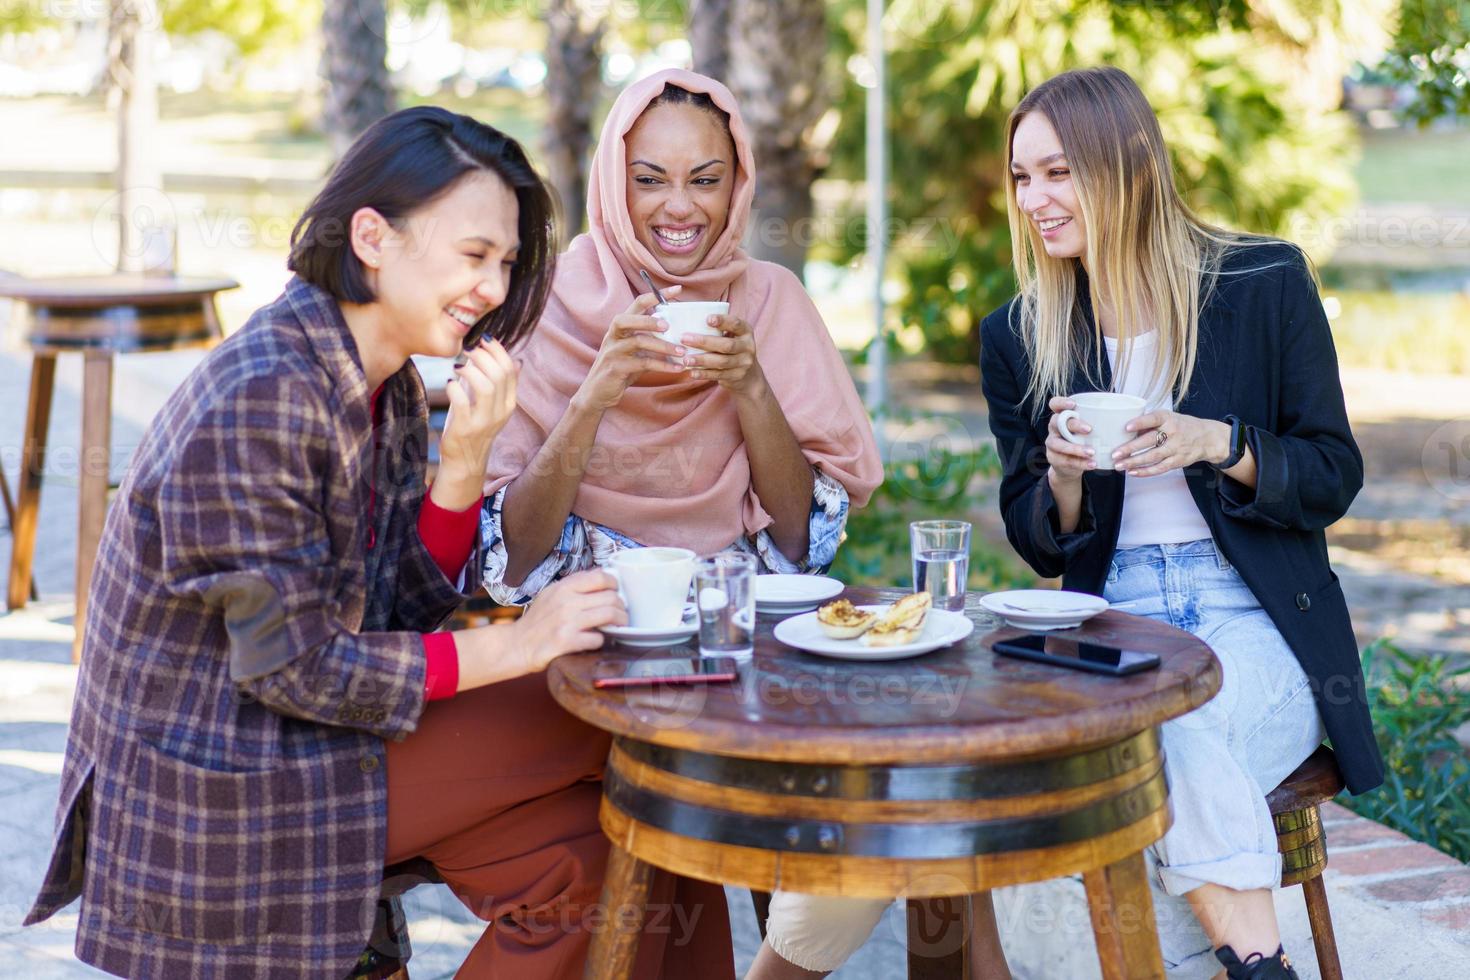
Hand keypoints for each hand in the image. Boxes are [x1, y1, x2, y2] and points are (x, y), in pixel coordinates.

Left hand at [433, 339, 516, 508]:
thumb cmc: (474, 426)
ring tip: (458, 366)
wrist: (465, 461)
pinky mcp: (466, 429)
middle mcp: (500, 412)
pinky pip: (462, 403)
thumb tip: (516, 360)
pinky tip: (449, 383)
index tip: (482, 340)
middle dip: (483, 355)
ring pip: (486, 387)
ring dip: (470, 370)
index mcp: (509, 403)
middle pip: (499, 374)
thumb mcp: (491, 404)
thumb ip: (500, 383)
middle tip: (468, 349)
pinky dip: (455, 388)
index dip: (497, 350)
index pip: (510, 369)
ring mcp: (484, 421)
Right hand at [510, 570, 625, 672]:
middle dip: (622, 606)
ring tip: (620, 625)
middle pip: (611, 597)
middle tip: (622, 613)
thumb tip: (602, 574)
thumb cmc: (538, 620)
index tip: (617, 592)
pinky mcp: (567, 642)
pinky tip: (597, 640)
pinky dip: (602, 640)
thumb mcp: (552, 594)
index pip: (601, 577)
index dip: (615, 584)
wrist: (517, 645)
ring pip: (610, 615)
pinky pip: (598, 638)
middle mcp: (566, 602)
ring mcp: (566, 622)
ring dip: (620, 621)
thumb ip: (575, 584)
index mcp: (564, 587)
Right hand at [576, 286, 687, 411]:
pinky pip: (643, 363)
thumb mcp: (634, 353)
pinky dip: (662, 365)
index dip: (655, 295)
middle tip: (670, 325)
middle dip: (650, 319)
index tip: (677, 289)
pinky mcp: (616, 368)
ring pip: (638, 341)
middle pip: (628, 318)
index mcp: (619, 328)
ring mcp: (613, 351)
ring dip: (663, 346)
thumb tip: (676, 335)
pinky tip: (677, 368)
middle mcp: (613, 336)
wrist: (598, 393)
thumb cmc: (619, 371)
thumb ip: (649, 342)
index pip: (636, 304)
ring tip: (682, 352)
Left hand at [681, 313, 763, 397]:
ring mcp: (744, 363)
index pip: (736, 324)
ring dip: (702, 360)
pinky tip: (692, 372)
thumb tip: (688, 322)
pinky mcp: (737, 376)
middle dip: (704, 342)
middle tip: (684, 339)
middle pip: (726, 345)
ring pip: (721, 362)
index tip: (707, 319)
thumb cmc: (733, 348)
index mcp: (746, 332)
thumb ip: (718, 330)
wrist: (749, 375)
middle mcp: (748, 347)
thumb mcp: (732, 336)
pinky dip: (704, 374)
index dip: (723, 321)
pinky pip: (718, 375)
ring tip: (686, 359)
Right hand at [1044, 396, 1094, 484]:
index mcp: (1061, 416)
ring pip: (1058, 444)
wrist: (1069, 466)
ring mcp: (1051, 443)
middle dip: (1074, 425)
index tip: (1073, 405)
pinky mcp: (1053, 458)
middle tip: (1089, 430)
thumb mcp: (1087, 430)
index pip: (1054, 404)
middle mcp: (1054, 428)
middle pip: (1057, 422)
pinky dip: (1080, 463)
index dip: (1061, 402)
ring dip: (1076, 448)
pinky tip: (1092, 464)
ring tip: (1092, 452)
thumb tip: (1125, 415)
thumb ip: (1097, 422)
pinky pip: (1065, 460)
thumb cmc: (1082, 441)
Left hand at [1112, 410, 1228, 475]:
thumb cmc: (1181, 426)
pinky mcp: (1178, 461)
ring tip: (1119, 465)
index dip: (1140, 422)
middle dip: (1131, 448)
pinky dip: (1145, 471)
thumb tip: (1124, 430)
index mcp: (1168, 418)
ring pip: (1153, 456)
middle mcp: (1173, 432)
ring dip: (1134, 462)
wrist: (1207, 438)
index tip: (1126, 427)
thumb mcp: (1168, 418)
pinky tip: (1132, 472)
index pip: (1153, 419)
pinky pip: (1160, 468)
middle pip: (1150, 440)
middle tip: (1115, 454)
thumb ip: (1149, 423)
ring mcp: (1176, 448)